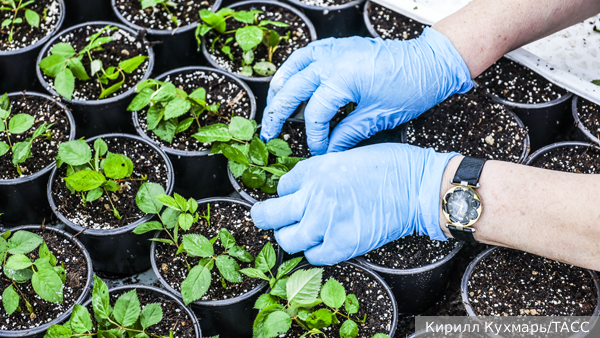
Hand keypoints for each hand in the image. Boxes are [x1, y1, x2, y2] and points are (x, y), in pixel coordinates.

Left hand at [251, 143, 457, 264]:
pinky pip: (313, 256)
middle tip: (266, 218)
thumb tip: (306, 189)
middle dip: (265, 217)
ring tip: (300, 234)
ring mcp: (325, 222)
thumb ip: (321, 172)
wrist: (419, 187)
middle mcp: (313, 195)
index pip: (282, 186)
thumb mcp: (347, 156)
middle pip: (270, 214)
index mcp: (314, 169)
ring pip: (287, 239)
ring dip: (291, 237)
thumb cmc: (391, 167)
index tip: (293, 198)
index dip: (287, 194)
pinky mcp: (342, 244)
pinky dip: (316, 252)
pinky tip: (324, 244)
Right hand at [260, 27, 472, 154]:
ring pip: (293, 67)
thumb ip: (347, 133)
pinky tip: (289, 80)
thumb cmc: (411, 87)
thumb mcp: (378, 117)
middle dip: (278, 114)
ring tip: (272, 108)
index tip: (318, 150)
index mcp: (343, 78)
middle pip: (292, 89)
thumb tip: (330, 150)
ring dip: (280, 88)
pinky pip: (306, 54)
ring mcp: (333, 50)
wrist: (430, 63)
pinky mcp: (338, 46)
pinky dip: (294, 67)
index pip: (314, 113)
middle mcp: (332, 60)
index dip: (313, 136)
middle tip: (269, 133)